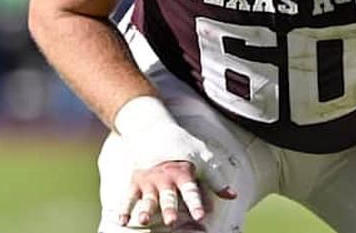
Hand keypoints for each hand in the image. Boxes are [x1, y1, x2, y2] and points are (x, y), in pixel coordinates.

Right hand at [121, 159, 236, 226]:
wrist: (154, 131)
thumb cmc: (183, 150)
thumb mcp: (202, 160)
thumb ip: (216, 180)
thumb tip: (233, 196)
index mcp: (183, 173)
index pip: (191, 190)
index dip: (196, 204)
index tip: (200, 217)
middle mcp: (165, 177)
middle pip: (168, 196)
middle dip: (169, 209)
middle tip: (171, 222)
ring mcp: (148, 179)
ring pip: (147, 197)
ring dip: (145, 210)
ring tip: (143, 221)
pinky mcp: (135, 181)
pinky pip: (128, 196)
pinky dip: (124, 208)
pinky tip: (122, 221)